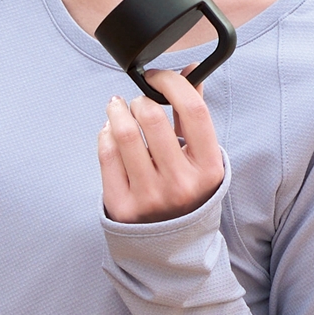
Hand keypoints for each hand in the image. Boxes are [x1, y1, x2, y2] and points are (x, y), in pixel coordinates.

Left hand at [97, 66, 223, 222]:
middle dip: (138, 99)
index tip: (157, 78)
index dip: (171, 83)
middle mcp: (181, 184)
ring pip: (123, 133)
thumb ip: (193, 112)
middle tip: (136, 101)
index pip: (193, 109)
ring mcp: (151, 197)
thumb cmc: (186, 187)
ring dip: (116, 110)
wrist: (172, 245)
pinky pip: (106, 153)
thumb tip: (191, 68)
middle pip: (151, 116)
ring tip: (118, 108)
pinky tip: (110, 132)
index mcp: (208, 167)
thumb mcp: (200, 156)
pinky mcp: (122, 206)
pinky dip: (105, 133)